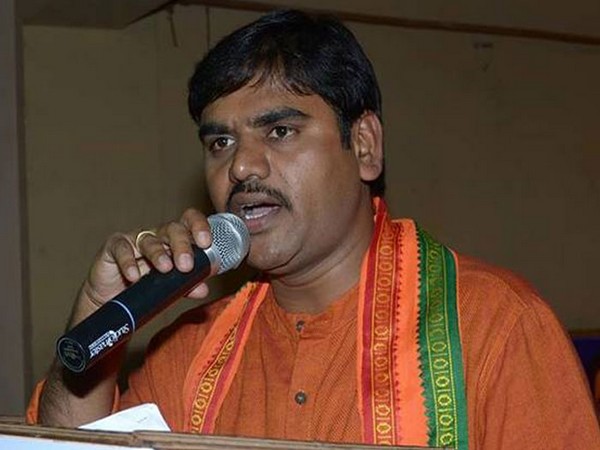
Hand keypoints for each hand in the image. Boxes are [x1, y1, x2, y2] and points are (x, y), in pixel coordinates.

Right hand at [73, 208, 212, 324]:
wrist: (113, 298)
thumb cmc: (146, 287)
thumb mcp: (170, 288)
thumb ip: (188, 286)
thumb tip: (203, 289)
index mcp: (176, 241)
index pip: (190, 222)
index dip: (199, 226)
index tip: (206, 242)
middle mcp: (158, 236)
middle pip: (173, 229)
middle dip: (182, 246)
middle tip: (186, 265)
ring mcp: (135, 239)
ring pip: (149, 240)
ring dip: (158, 254)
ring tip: (165, 269)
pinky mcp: (114, 247)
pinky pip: (122, 248)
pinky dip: (128, 262)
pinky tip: (134, 275)